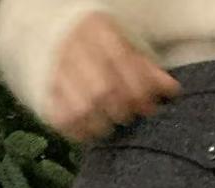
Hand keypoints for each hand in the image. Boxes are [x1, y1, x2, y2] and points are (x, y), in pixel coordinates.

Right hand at [45, 12, 180, 141]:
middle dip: (121, 109)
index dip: (139, 90)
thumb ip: (145, 66)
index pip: (122, 63)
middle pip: (102, 90)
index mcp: (96, 29)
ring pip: (81, 108)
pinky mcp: (43, 90)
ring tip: (109, 124)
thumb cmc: (98, 44)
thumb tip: (171, 89)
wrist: (52, 33)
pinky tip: (90, 130)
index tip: (148, 107)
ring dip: (101, 123)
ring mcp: (54, 69)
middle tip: (128, 116)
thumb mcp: (123, 43)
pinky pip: (62, 118)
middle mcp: (72, 46)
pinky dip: (78, 130)